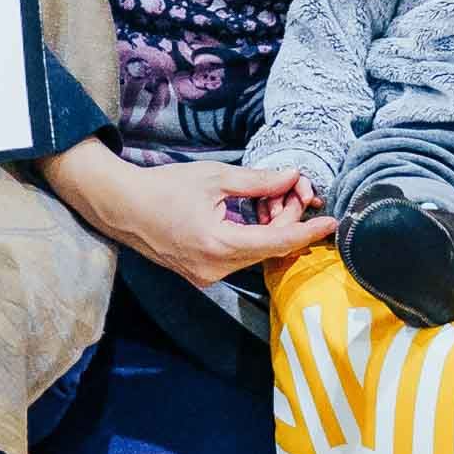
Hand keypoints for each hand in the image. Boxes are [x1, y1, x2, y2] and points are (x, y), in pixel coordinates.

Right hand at [46, 139, 333, 285]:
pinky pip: (238, 259)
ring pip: (255, 255)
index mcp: (219, 244)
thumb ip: (257, 181)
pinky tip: (251, 216)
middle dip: (288, 222)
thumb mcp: (214, 177)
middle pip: (269, 249)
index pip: (277, 242)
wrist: (122, 208)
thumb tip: (292, 177)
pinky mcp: (201, 275)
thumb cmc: (164, 188)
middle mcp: (216, 269)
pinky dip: (252, 238)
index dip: (308, 231)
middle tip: (292, 191)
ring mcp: (207, 276)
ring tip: (268, 200)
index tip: (332, 222)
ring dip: (270, 230)